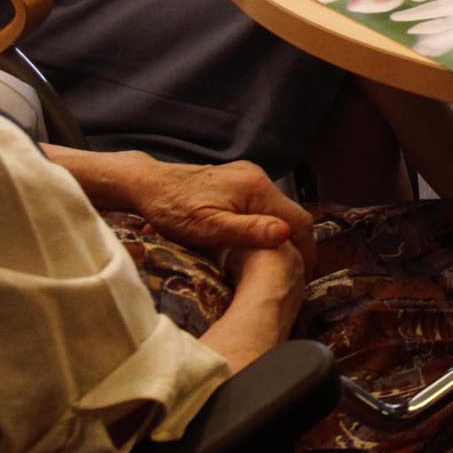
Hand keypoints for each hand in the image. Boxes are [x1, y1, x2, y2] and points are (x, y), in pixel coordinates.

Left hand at [126, 157, 315, 269]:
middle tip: (291, 274)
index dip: (306, 250)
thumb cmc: (172, 210)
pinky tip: (256, 244)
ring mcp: (248, 176)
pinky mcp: (238, 180)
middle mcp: (258, 177)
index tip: (303, 275)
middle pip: (291, 214)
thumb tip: (284, 233)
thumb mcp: (208, 228)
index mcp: (256, 188)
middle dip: (295, 245)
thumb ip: (248, 230)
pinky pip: (262, 206)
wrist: (146, 186)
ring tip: (275, 263)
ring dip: (280, 237)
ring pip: (277, 211)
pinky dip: (265, 226)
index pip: (298, 220)